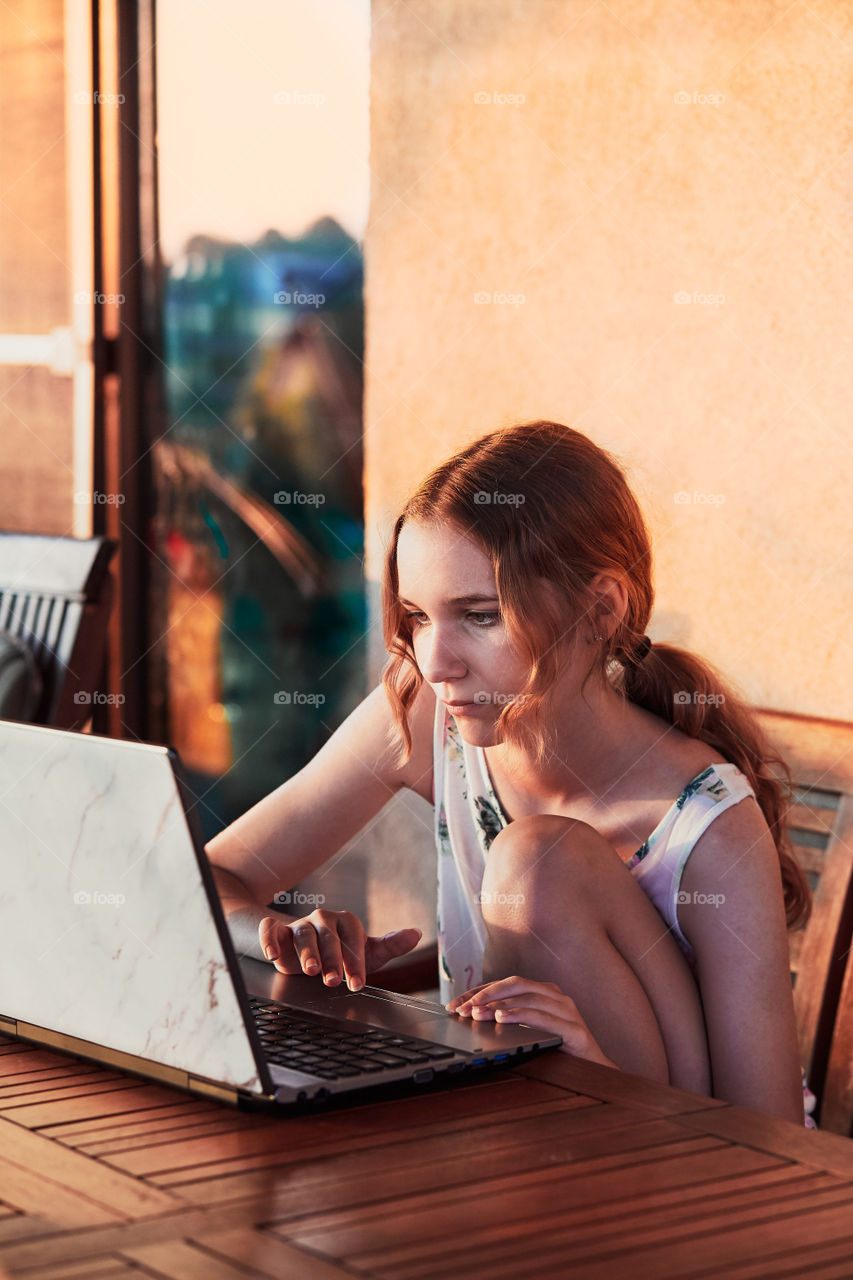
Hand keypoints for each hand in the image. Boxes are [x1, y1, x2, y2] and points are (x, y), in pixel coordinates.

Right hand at [258, 909, 421, 992]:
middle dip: (332, 959)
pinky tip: (271, 954)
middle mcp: (323, 920)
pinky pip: (270, 929)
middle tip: (334, 980)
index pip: (353, 939)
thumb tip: (416, 933)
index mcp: (347, 922)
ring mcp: (299, 924)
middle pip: (327, 936)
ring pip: (302, 933)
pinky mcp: (277, 931)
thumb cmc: (342, 953)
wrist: (308, 953)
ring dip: (306, 952)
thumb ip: (390, 945)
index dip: (355, 962)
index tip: (357, 983)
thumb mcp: (367, 953)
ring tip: (311, 971)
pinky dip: (269, 938)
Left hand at [446, 975, 618, 1068]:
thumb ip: (511, 1021)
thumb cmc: (561, 1051)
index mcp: (545, 993)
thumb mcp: (531, 1032)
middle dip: (485, 994)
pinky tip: (501, 1019)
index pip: (505, 985)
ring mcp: (568, 1011)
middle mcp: (557, 996)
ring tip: (476, 1013)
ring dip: (498, 1004)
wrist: (596, 1073)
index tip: (455, 1004)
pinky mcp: (575, 1029)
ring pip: (527, 997)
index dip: (478, 991)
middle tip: (462, 1008)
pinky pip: (543, 1017)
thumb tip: (473, 1017)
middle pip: (515, 984)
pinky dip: (520, 1015)